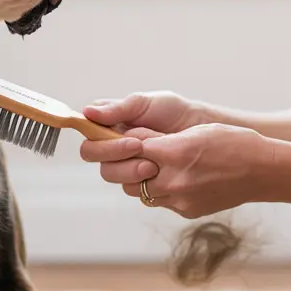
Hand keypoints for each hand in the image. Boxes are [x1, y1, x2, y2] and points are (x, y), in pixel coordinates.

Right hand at [79, 91, 203, 189]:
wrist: (202, 131)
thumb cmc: (174, 112)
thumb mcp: (146, 103)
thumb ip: (118, 109)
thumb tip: (87, 112)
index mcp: (108, 124)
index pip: (88, 135)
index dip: (100, 141)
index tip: (127, 139)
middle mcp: (112, 145)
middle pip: (95, 157)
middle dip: (115, 155)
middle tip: (140, 148)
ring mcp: (125, 163)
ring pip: (111, 174)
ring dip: (129, 171)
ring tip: (153, 165)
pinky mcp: (139, 180)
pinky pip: (130, 187)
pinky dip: (142, 183)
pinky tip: (159, 175)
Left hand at [82, 122, 272, 218]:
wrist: (263, 171)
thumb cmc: (232, 143)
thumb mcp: (195, 131)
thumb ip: (160, 139)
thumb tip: (133, 141)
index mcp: (174, 154)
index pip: (129, 148)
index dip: (122, 142)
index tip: (123, 138)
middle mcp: (174, 181)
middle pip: (125, 176)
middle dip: (122, 164)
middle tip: (129, 153)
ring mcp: (180, 200)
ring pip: (139, 192)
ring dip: (139, 179)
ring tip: (151, 165)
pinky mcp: (187, 211)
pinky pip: (160, 201)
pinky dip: (160, 190)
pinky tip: (174, 178)